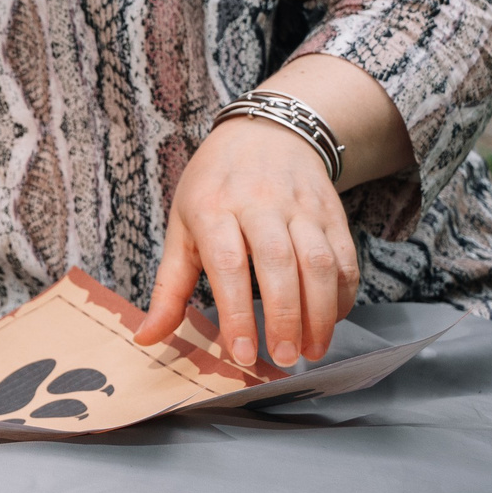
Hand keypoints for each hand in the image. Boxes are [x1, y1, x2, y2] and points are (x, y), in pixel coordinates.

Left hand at [136, 115, 359, 367]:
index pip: (228, 264)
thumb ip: (168, 287)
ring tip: (311, 351)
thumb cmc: (214, 187)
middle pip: (278, 264)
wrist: (265, 134)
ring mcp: (300, 207)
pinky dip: (341, 296)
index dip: (236, 311)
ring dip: (319, 314)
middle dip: (284, 317)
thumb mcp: (181, 226)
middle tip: (283, 359)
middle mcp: (259, 204)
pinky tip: (329, 321)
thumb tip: (147, 337)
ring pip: (318, 263)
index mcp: (213, 208)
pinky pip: (344, 259)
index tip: (242, 353)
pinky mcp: (331, 214)